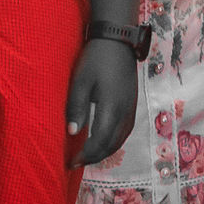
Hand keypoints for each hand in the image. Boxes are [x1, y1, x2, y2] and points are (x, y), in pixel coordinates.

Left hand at [65, 37, 135, 165]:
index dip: (85, 155)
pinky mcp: (132, 105)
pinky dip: (113, 142)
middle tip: (76, 163)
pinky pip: (125, 132)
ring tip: (87, 156)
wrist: (118, 41)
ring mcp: (131, 109)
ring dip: (104, 152)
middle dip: (94, 157)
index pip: (100, 142)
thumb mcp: (80, 82)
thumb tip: (73, 133)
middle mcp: (125, 113)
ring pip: (120, 140)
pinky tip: (102, 142)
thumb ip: (77, 108)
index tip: (71, 162)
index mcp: (112, 108)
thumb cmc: (96, 59)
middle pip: (111, 145)